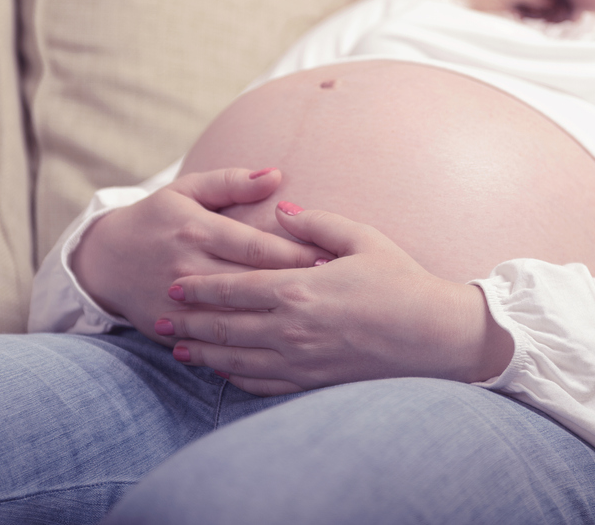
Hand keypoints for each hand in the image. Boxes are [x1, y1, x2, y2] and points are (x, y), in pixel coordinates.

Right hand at [71, 168, 331, 344]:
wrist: (104, 261)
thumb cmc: (158, 219)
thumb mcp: (188, 190)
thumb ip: (232, 182)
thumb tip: (276, 175)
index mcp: (197, 231)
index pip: (257, 247)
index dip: (297, 255)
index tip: (333, 260)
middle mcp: (187, 268)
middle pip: (252, 285)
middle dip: (295, 289)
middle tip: (337, 295)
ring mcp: (177, 304)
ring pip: (235, 319)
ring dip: (275, 322)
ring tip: (315, 323)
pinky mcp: (169, 330)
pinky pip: (213, 344)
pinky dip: (244, 348)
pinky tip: (278, 350)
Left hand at [160, 202, 514, 394]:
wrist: (435, 335)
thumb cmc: (402, 282)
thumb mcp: (362, 239)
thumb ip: (315, 223)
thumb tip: (281, 209)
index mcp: (299, 289)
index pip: (234, 288)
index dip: (200, 288)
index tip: (176, 285)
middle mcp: (291, 329)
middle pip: (224, 327)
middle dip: (189, 323)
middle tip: (160, 319)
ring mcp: (300, 361)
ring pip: (236, 360)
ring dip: (204, 354)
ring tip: (179, 349)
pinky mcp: (313, 383)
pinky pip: (261, 385)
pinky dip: (235, 378)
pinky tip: (223, 372)